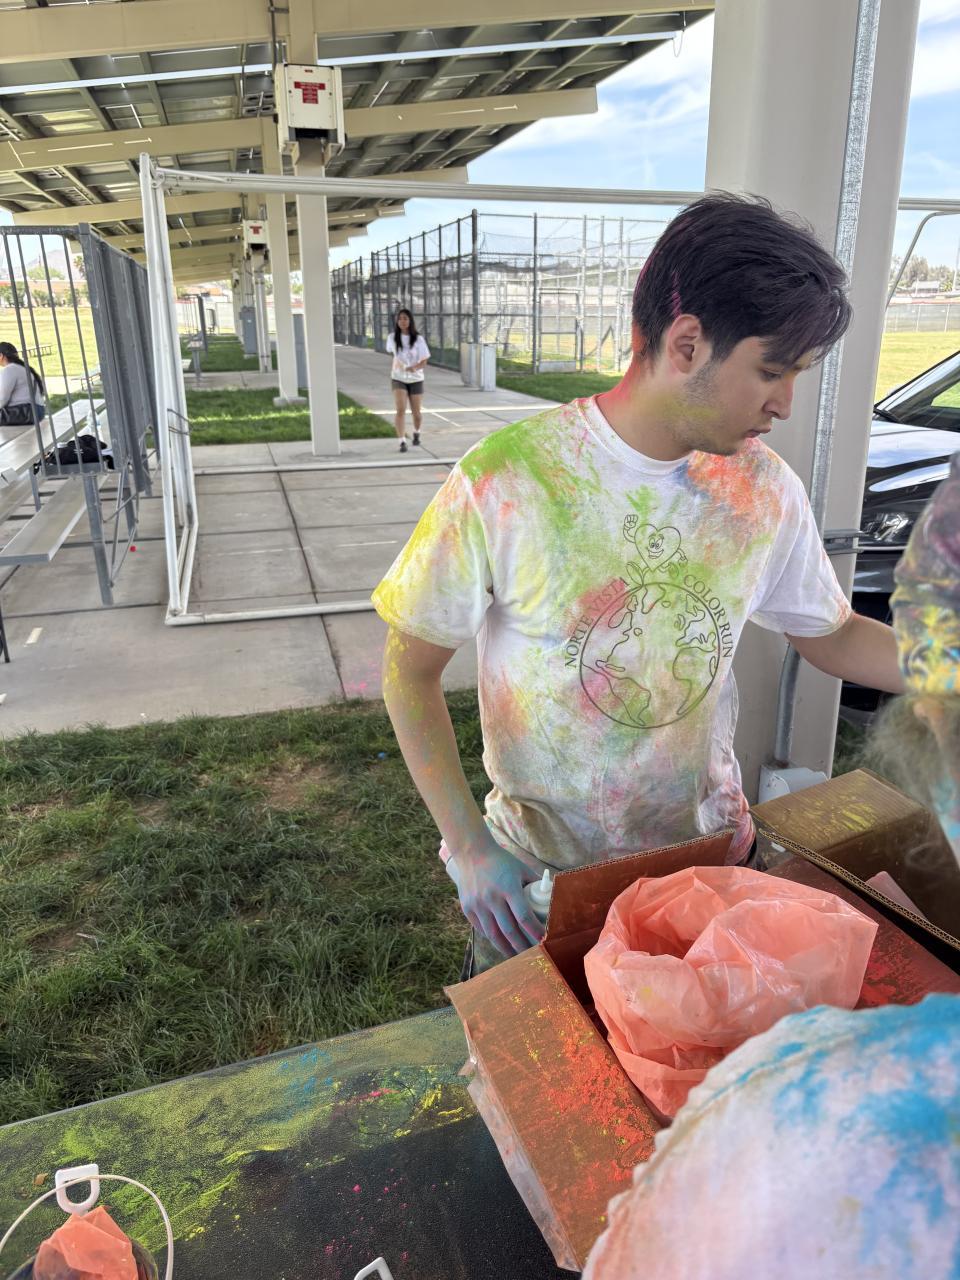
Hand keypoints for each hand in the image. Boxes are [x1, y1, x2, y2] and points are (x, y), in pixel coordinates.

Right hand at [447, 834, 544, 956]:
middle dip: (521, 946)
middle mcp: (492, 898)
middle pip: (509, 930)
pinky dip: (492, 938)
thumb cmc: (501, 861)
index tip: (543, 940)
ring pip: (493, 934)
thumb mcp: (522, 869)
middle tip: (531, 956)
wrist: (472, 853)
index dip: (534, 931)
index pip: (524, 916)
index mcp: (508, 888)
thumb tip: (552, 898)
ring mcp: (478, 904)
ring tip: (515, 956)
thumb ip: (536, 884)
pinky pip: (481, 929)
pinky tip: (500, 942)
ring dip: (505, 948)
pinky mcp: (467, 908)